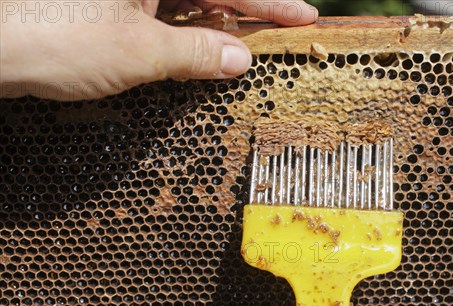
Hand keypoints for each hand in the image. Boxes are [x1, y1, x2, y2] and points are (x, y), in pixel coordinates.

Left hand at [0, 0, 317, 99]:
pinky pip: (159, 21)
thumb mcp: (140, 51)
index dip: (270, 0)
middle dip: (247, 13)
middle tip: (283, 33)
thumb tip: (237, 59)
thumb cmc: (55, 37)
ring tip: (248, 54)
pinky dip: (182, 40)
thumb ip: (195, 53)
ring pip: (185, 6)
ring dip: (215, 30)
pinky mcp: (107, 11)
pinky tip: (202, 58)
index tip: (303, 17)